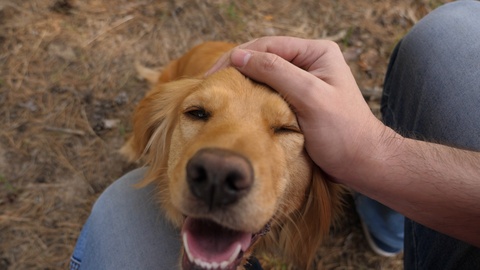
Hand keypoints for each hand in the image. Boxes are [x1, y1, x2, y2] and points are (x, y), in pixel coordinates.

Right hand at [207, 36, 394, 182]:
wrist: (362, 162)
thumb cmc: (343, 133)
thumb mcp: (310, 98)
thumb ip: (276, 73)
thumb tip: (240, 56)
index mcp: (316, 53)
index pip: (268, 46)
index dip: (238, 57)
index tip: (214, 74)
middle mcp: (309, 62)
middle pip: (264, 58)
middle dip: (237, 68)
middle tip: (210, 83)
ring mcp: (303, 81)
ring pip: (264, 75)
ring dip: (243, 82)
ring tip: (219, 92)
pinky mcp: (298, 100)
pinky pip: (269, 92)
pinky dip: (252, 96)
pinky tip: (238, 104)